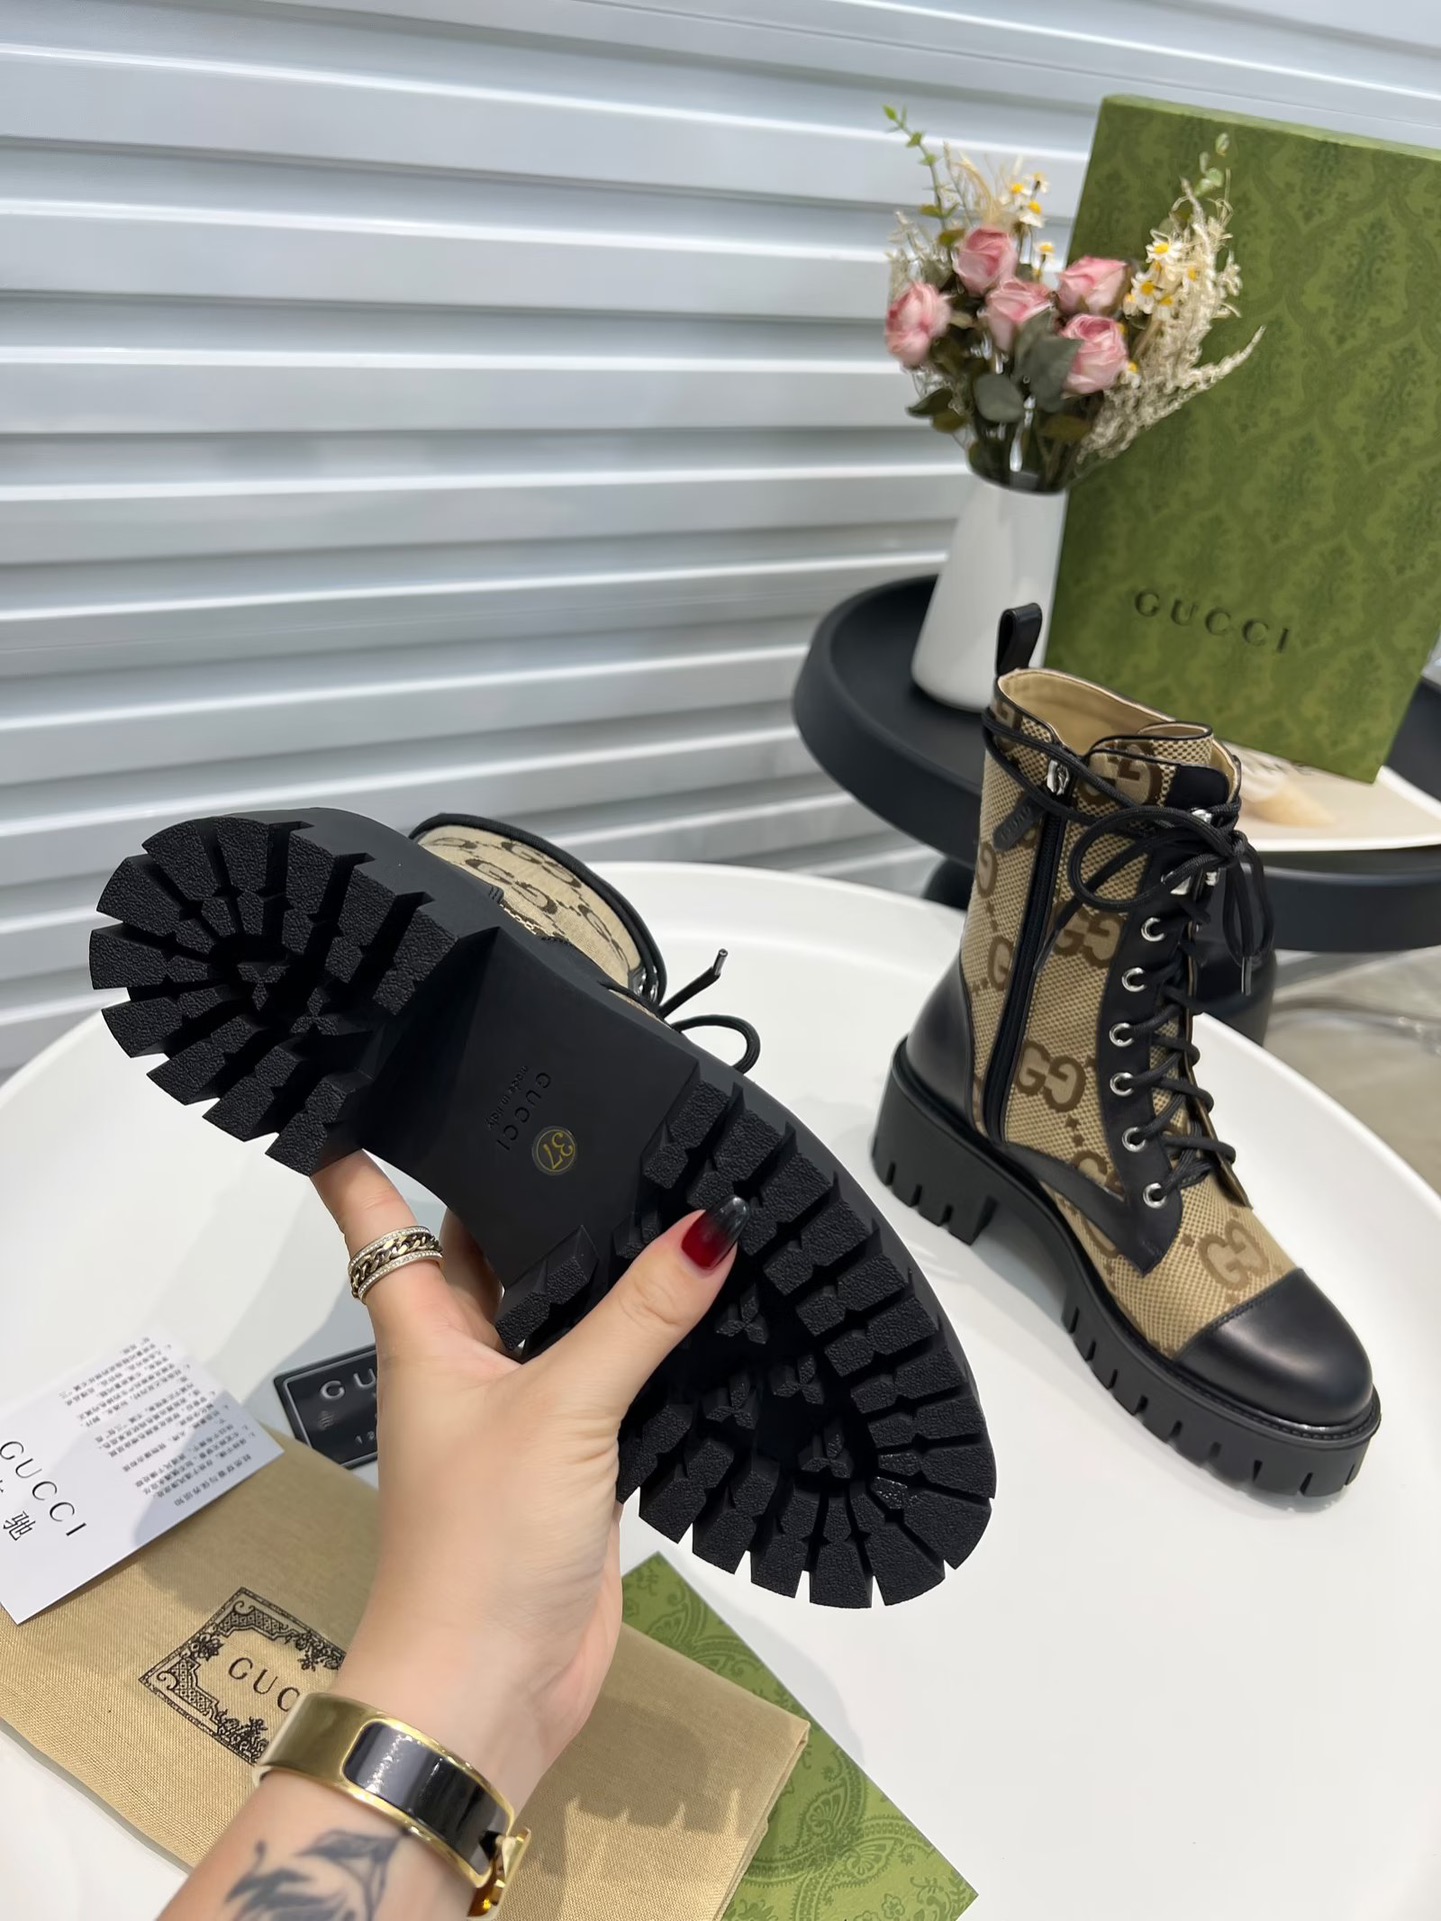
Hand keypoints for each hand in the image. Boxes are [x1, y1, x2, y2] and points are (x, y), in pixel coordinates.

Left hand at [311, 1153, 743, 1810]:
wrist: (490, 1691)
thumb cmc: (482, 1539)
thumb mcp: (560, 1409)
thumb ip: (636, 1317)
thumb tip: (712, 1225)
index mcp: (424, 1328)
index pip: (375, 1213)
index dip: (369, 1143)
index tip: (386, 1070)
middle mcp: (468, 1356)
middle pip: (488, 1246)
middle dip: (528, 1184)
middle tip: (593, 1096)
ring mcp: (524, 1407)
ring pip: (560, 1307)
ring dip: (602, 1259)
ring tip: (668, 1171)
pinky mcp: (579, 1457)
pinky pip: (613, 1372)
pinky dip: (650, 1335)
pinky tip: (702, 1293)